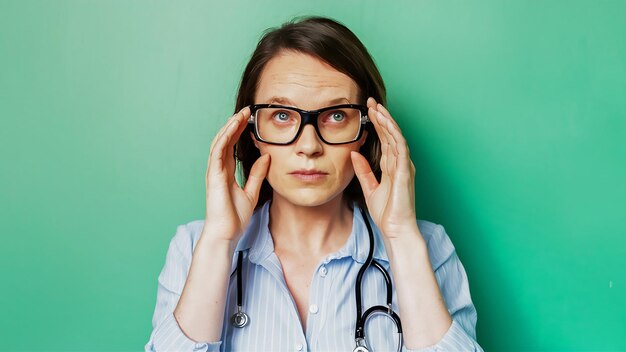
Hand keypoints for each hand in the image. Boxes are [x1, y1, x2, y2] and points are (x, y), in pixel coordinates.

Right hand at [203, 106, 270, 241]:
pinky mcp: (213, 176)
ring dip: (229, 128)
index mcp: (227, 173)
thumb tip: (266, 157)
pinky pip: (217, 152)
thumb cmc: (235, 217)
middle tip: (247, 111)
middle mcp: (219, 169)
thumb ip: (257, 174)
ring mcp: (214, 172)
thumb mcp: (252, 192)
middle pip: (225, 140)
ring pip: (220, 143)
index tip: (249, 120)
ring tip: (240, 115)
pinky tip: (231, 128)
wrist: (226, 233)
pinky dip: (224, 139)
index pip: (232, 146)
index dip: (239, 132)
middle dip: (234, 125)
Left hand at [350, 97, 418, 238]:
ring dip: (387, 121)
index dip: (377, 124)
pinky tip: (387, 123)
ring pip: (396, 137)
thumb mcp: (369, 188)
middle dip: (381, 117)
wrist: (395, 229)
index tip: (367, 110)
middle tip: (370, 101)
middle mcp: (400, 163)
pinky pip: (400, 148)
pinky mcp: (405, 171)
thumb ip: (363, 170)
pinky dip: (394, 133)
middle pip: (390, 134)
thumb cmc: (386, 213)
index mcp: (391, 167)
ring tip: (377, 107)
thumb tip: (354, 153)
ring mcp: (404, 166)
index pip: (384, 140)